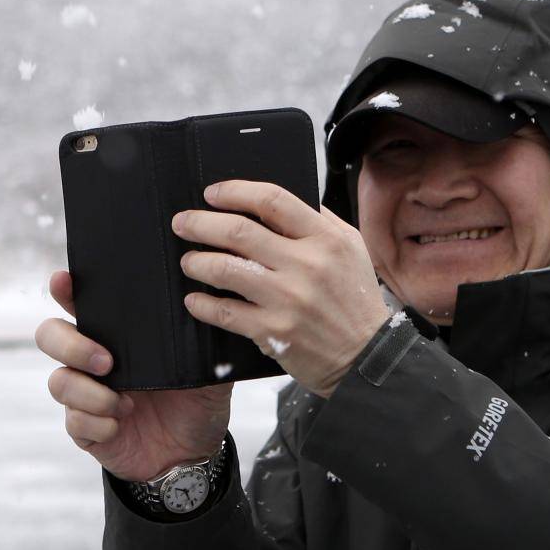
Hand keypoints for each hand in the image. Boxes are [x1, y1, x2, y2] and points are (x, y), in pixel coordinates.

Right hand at [36, 270, 232, 481]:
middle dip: (70, 345)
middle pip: (51, 336)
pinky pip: (74, 421)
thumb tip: (213, 307)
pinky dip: (97, 423)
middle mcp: (94, 361)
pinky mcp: (86, 429)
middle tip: (107, 361)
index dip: (66, 290)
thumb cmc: (196, 403)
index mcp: (120, 338)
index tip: (63, 281)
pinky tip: (119, 426)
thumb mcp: (209, 370)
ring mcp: (86, 395)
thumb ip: (206, 341)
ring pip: (58, 382)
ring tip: (125, 403)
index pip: (83, 305)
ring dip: (91, 393)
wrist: (194, 455)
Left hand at [173, 180, 391, 397]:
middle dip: (201, 223)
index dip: (235, 192)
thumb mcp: (351, 249)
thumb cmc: (356, 301)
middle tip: (183, 223)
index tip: (212, 194)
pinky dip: (203, 304)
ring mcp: (288, 299)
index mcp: (326, 239)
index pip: (272, 200)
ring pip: (225, 269)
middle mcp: (306, 265)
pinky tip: (195, 299)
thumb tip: (278, 202)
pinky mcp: (273, 331)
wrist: (367, 357)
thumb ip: (320, 221)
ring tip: (189, 261)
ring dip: (197, 262)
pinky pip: (225, 312)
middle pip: (239, 230)